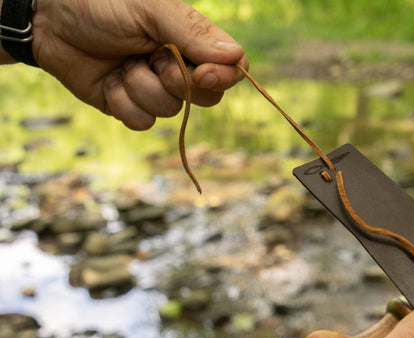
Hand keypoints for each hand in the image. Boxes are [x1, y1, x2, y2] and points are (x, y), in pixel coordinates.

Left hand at [30, 0, 247, 129]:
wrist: (48, 21)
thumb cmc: (100, 4)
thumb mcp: (149, 9)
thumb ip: (191, 32)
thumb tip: (236, 56)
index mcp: (191, 40)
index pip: (231, 68)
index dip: (222, 78)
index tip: (201, 73)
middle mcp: (179, 66)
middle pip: (207, 97)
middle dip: (176, 82)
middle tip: (150, 57)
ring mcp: (154, 89)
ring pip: (170, 111)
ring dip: (141, 87)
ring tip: (122, 63)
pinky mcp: (130, 107)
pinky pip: (141, 121)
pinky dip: (123, 102)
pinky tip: (109, 81)